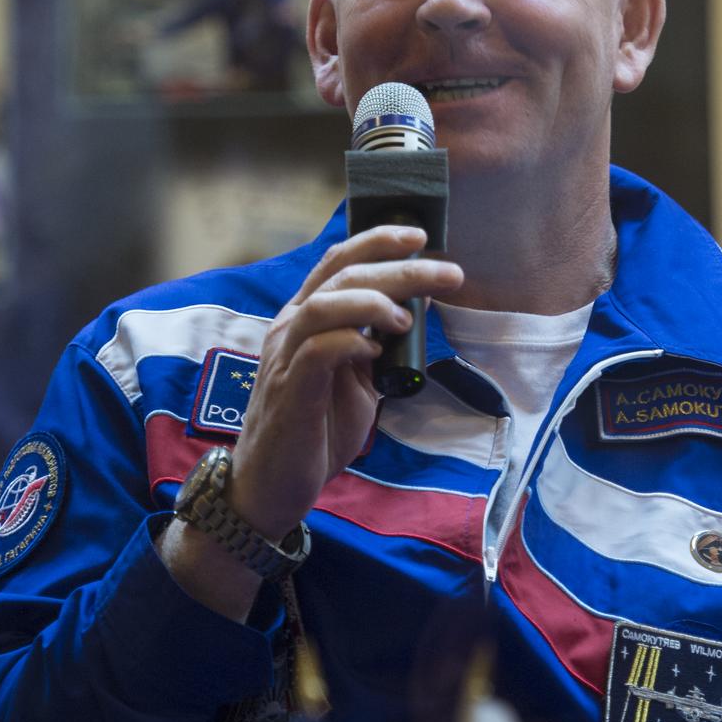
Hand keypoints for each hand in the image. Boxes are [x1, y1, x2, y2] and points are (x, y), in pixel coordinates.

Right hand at [158, 224, 461, 619]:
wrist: (273, 486)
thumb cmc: (315, 432)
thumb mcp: (356, 381)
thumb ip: (376, 346)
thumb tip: (414, 312)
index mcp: (306, 319)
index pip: (339, 261)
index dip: (378, 241)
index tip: (420, 236)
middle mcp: (291, 328)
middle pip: (343, 274)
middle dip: (400, 267)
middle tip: (448, 273)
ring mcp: (286, 356)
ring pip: (326, 303)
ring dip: (374, 301)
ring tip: (407, 317)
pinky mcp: (290, 390)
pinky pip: (318, 350)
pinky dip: (351, 342)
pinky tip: (375, 352)